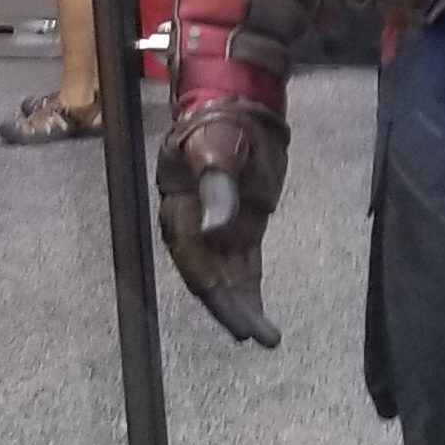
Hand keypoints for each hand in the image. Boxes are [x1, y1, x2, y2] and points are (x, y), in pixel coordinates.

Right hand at [155, 103, 285, 345]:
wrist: (237, 107)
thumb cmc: (221, 124)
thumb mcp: (217, 149)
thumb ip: (217, 189)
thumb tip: (216, 232)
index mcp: (180, 212)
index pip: (194, 260)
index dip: (213, 291)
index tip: (235, 316)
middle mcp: (194, 228)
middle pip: (209, 278)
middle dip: (230, 309)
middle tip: (254, 335)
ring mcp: (216, 230)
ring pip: (227, 278)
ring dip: (242, 307)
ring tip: (264, 336)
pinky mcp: (240, 228)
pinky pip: (243, 267)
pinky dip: (250, 291)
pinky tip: (260, 314)